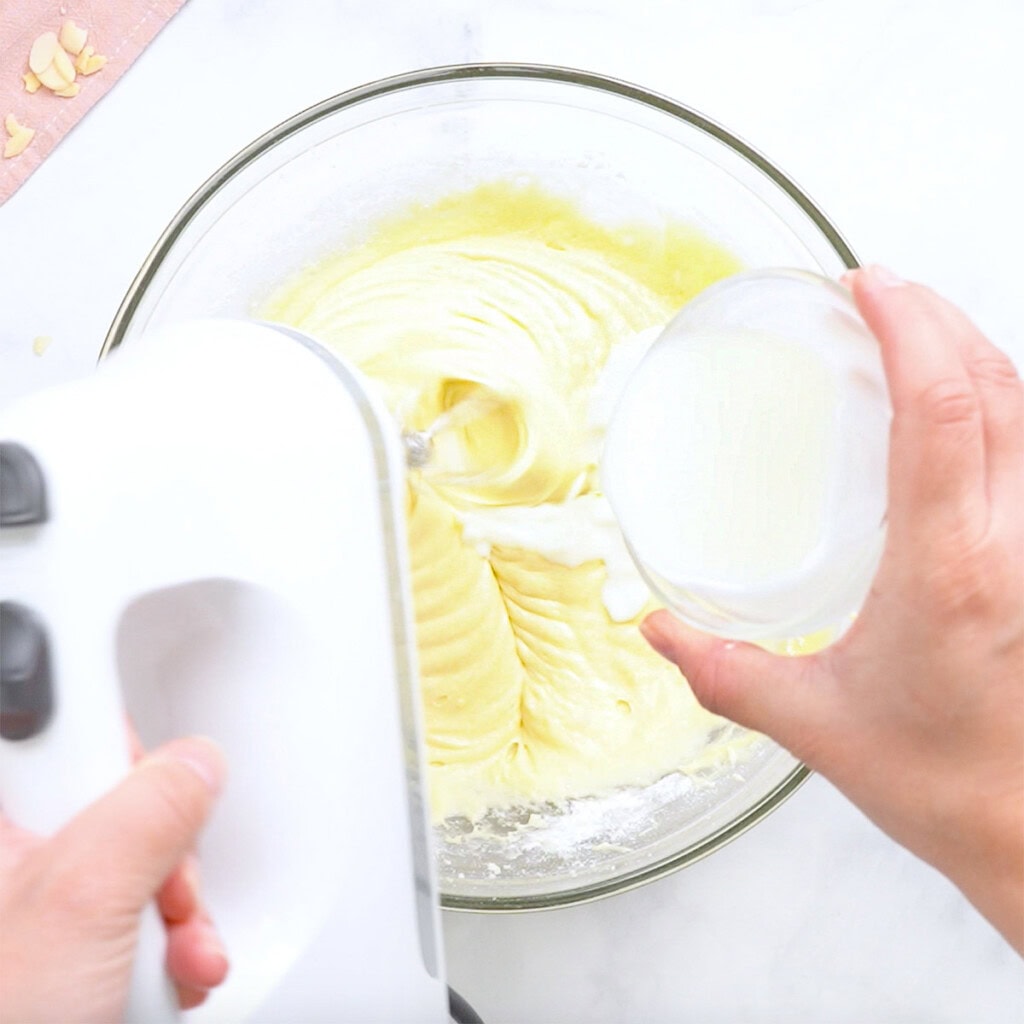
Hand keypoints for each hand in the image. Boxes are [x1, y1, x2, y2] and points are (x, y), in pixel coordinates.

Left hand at [0, 736, 228, 1022]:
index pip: (48, 720)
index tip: (141, 752)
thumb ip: (145, 814)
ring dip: (172, 907)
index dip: (106, 738)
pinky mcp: (51, 951)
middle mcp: (1, 861)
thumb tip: (193, 762)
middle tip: (163, 892)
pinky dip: (161, 942)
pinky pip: (123, 910)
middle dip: (161, 847)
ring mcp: (21, 909)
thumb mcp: (78, 914)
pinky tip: (168, 974)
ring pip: (123, 858)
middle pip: (103, 794)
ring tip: (177, 954)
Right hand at [641, 265, 1023, 952]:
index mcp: (949, 569)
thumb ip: (723, 672)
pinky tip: (956, 405)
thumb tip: (658, 627)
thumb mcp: (813, 725)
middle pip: (996, 388)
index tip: (866, 288)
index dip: (909, 330)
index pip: (943, 411)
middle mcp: (1011, 542)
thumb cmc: (943, 783)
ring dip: (973, 351)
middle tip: (877, 290)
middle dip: (939, 319)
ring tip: (912, 326)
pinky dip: (994, 401)